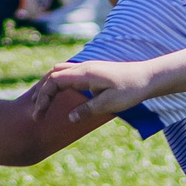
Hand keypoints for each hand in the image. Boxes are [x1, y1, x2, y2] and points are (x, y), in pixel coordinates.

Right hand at [28, 56, 156, 123]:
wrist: (148, 77)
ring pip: (60, 72)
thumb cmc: (131, 90)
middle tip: (37, 111)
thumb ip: (88, 110)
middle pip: (53, 75)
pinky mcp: (93, 71)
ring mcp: (88, 67)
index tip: (39, 114)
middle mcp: (83, 67)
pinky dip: (59, 83)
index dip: (43, 97)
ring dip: (49, 86)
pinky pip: (70, 74)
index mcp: (85, 74)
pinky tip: (61, 95)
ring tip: (43, 102)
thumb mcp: (109, 104)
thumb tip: (70, 118)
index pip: (54, 81)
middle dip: (42, 92)